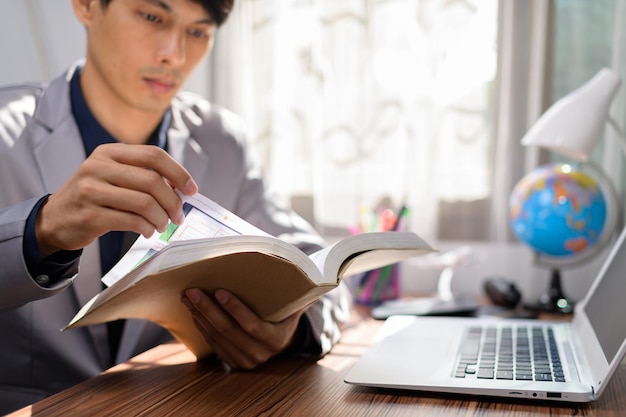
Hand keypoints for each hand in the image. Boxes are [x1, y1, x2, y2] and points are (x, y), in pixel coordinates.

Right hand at [36, 144, 197, 256]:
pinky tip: (148, 231)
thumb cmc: (94, 197)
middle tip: (178, 216)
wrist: (55, 219)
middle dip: (173, 202)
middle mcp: (98, 166)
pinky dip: (147, 228)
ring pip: (144, 203)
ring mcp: (91, 190)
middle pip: (152, 181)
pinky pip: (131, 221)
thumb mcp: (112, 175)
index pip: (153, 155)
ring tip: (162, 225)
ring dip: (161, 218)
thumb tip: (181, 187)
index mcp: (109, 152)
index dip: (178, 173)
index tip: (192, 190)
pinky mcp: (90, 215)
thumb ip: (142, 175)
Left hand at [181, 288, 304, 369]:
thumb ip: (303, 293)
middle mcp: (260, 354)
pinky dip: (201, 325)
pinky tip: (193, 310)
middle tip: (193, 291)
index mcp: (277, 340)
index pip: (253, 326)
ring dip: (200, 316)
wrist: (279, 339)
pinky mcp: (231, 362)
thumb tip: (319, 277)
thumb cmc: (286, 314)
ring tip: (188, 297)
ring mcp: (244, 361)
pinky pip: (212, 343)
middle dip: (208, 310)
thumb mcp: (296, 304)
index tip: (219, 291)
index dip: (235, 309)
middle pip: (229, 331)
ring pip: (217, 337)